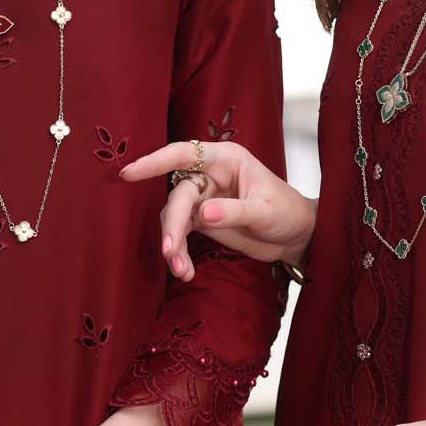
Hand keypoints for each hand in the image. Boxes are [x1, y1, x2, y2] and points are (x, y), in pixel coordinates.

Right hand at [120, 138, 314, 281]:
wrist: (296, 236)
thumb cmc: (287, 212)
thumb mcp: (265, 211)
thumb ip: (235, 211)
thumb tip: (204, 214)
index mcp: (226, 160)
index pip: (184, 154)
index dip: (154, 161)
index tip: (130, 173)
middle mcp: (210, 175)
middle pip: (178, 195)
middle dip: (172, 226)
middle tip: (170, 251)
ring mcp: (203, 198)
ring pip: (174, 217)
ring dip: (174, 244)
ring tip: (181, 270)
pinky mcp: (201, 220)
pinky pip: (181, 234)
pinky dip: (180, 253)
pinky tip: (185, 271)